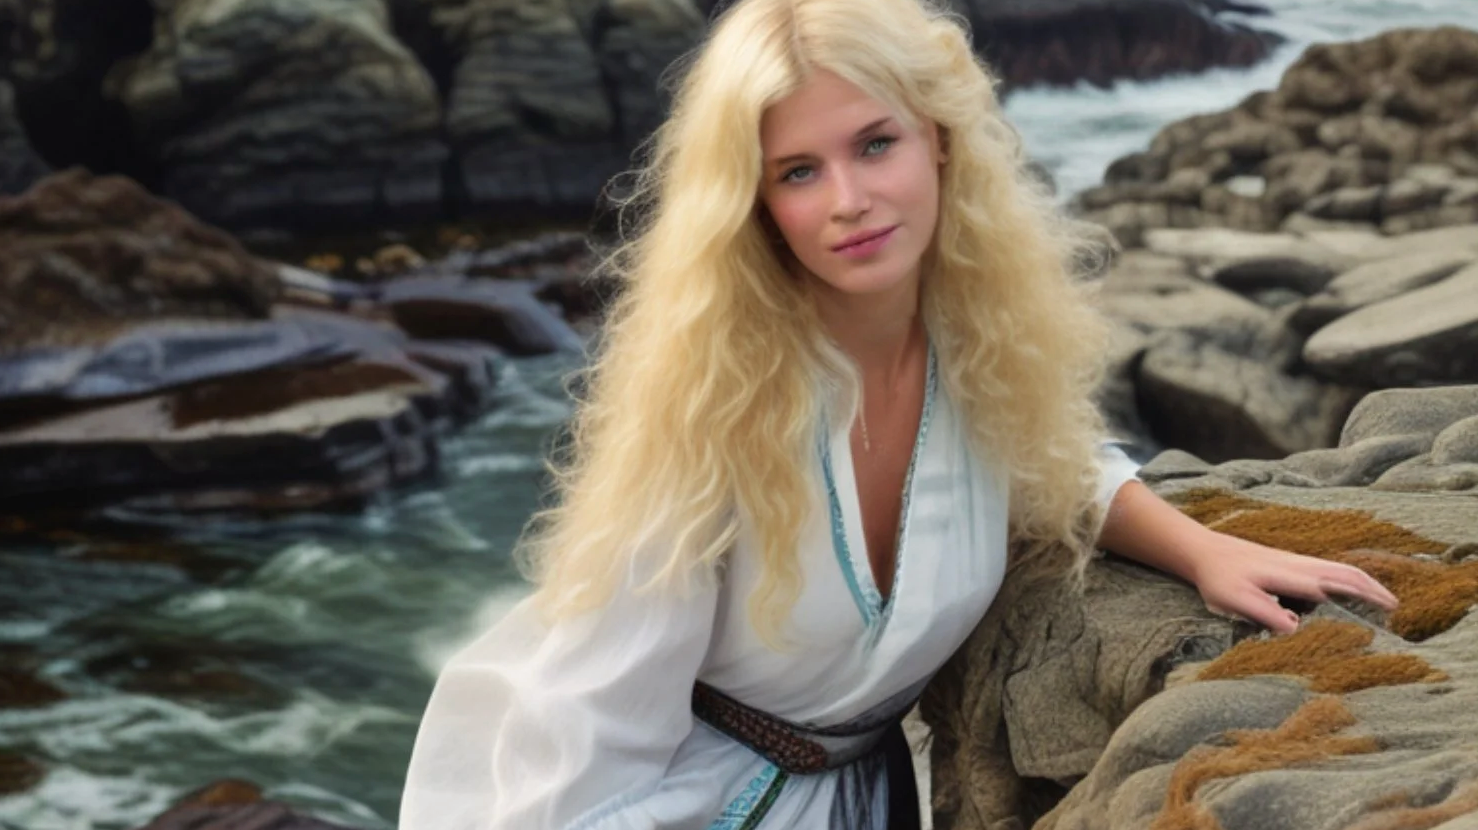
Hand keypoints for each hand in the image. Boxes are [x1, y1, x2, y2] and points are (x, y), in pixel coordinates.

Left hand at [1189, 532, 1398, 634]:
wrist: (1204, 551)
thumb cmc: (1219, 578)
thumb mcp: (1235, 600)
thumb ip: (1265, 613)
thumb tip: (1297, 629)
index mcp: (1294, 576)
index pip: (1339, 585)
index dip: (1365, 597)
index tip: (1388, 613)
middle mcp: (1301, 565)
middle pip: (1348, 573)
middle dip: (1375, 589)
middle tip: (1398, 608)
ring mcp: (1297, 562)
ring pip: (1340, 568)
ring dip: (1365, 582)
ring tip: (1383, 599)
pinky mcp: (1290, 564)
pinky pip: (1329, 569)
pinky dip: (1349, 578)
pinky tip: (1348, 590)